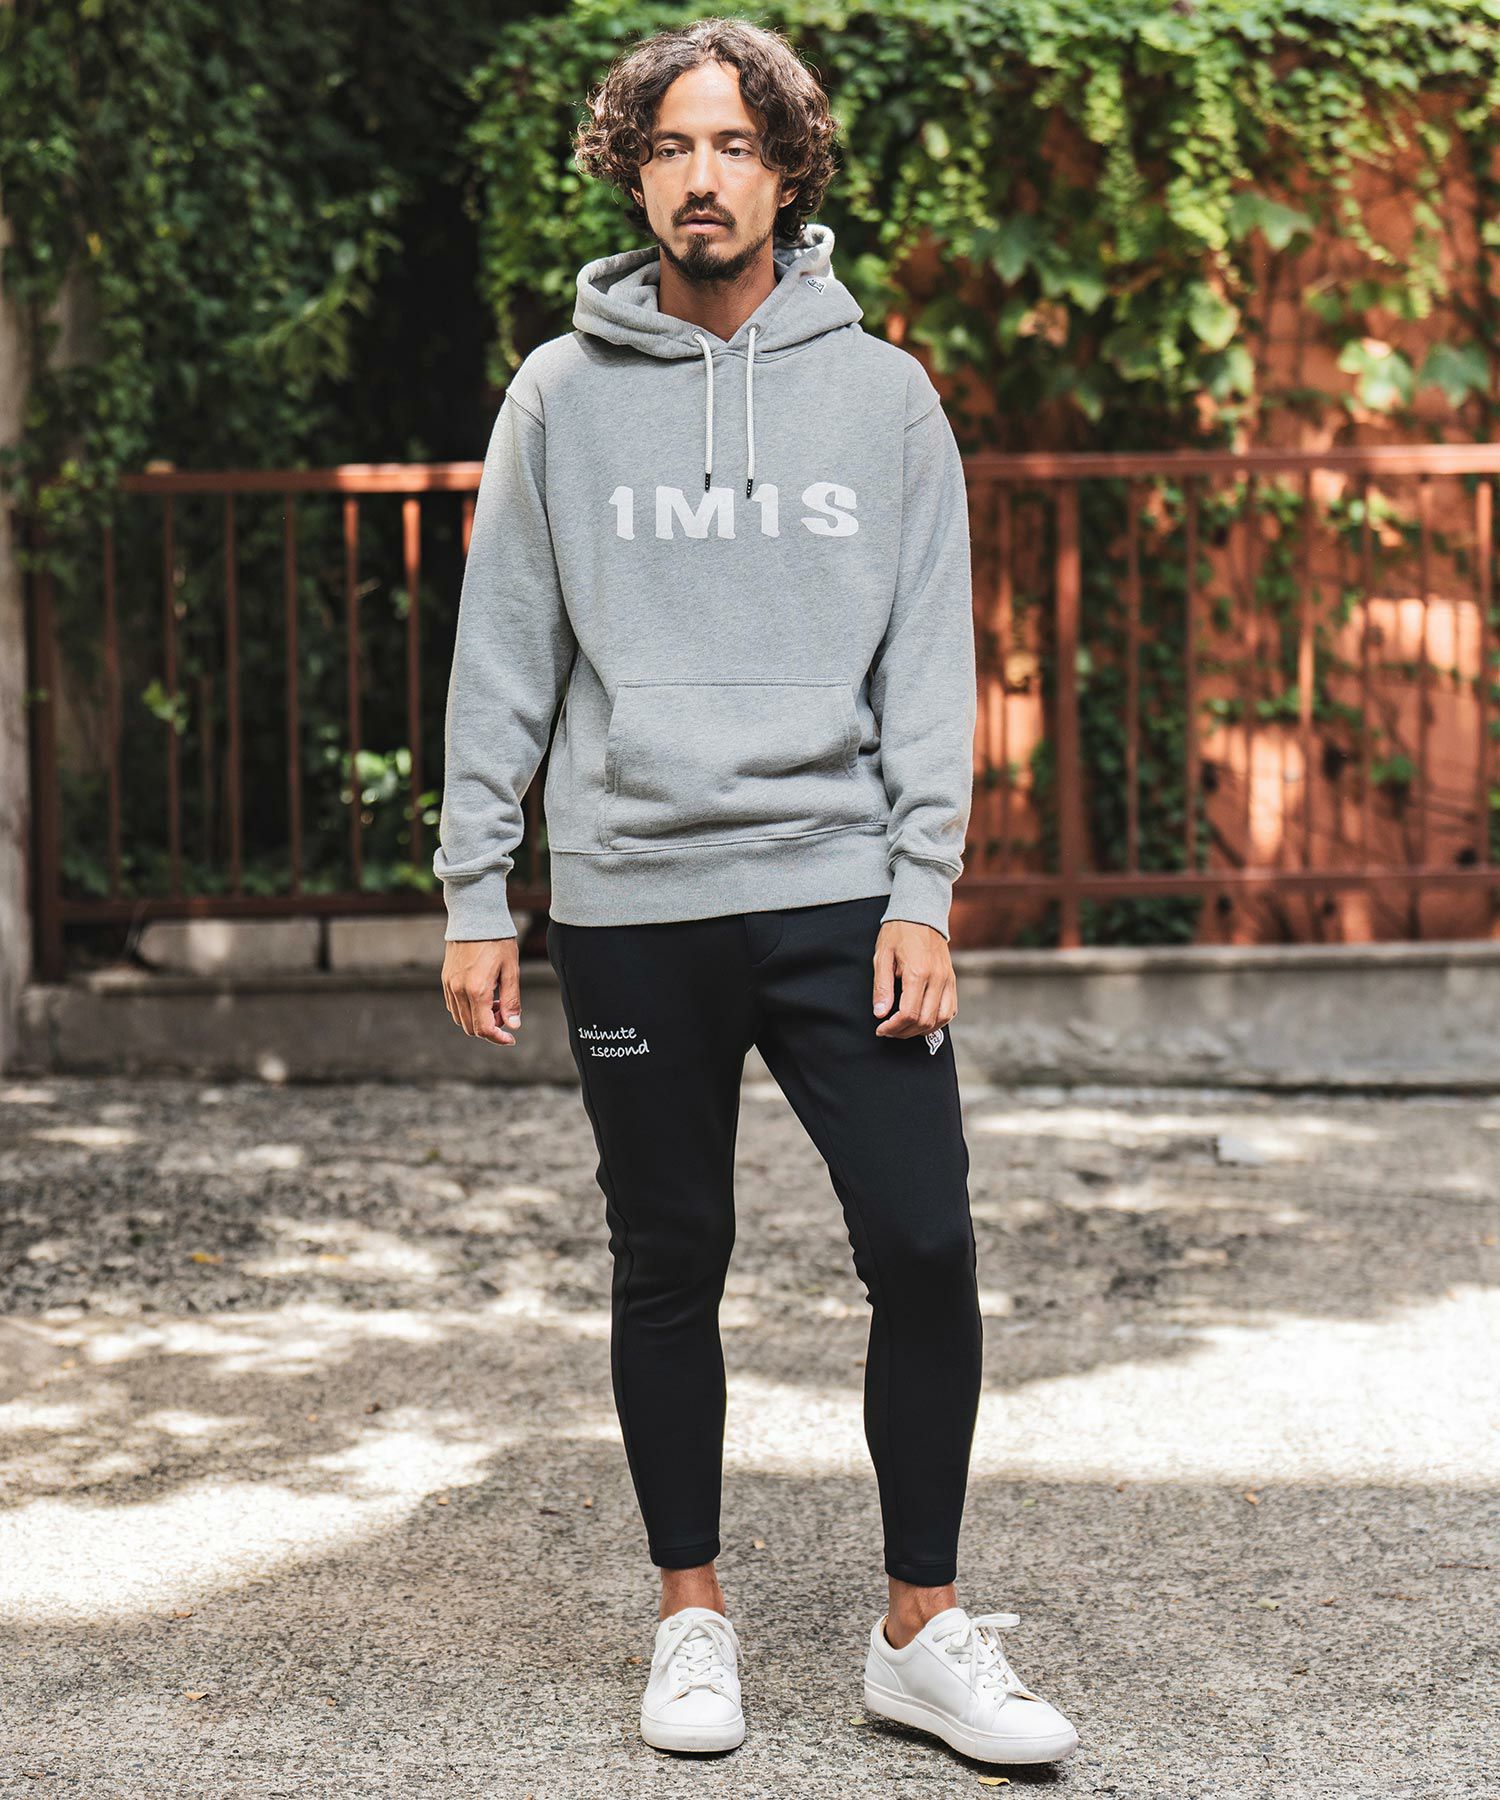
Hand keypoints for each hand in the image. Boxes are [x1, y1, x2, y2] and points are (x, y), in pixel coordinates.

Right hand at [442, 937, 522, 1045]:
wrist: (475, 917)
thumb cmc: (497, 941)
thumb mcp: (511, 970)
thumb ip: (511, 1000)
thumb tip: (513, 1025)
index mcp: (477, 990)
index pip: (484, 1029)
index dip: (498, 1038)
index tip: (511, 1038)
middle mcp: (459, 990)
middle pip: (471, 1027)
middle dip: (490, 1028)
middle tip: (505, 1012)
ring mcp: (449, 985)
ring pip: (461, 1018)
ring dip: (478, 1019)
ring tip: (495, 1002)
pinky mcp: (445, 979)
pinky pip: (454, 1006)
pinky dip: (468, 1009)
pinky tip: (482, 996)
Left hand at [872, 920, 955, 1039]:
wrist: (921, 914)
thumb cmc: (898, 934)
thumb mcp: (882, 956)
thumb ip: (882, 987)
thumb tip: (880, 1013)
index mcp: (918, 972)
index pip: (909, 1013)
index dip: (894, 1027)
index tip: (881, 1029)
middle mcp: (937, 978)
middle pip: (925, 1020)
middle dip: (904, 1031)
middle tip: (889, 1030)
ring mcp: (948, 980)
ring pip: (941, 1019)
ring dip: (921, 1030)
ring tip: (904, 1028)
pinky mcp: (952, 980)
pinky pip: (950, 1010)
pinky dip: (938, 1022)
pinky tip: (922, 1021)